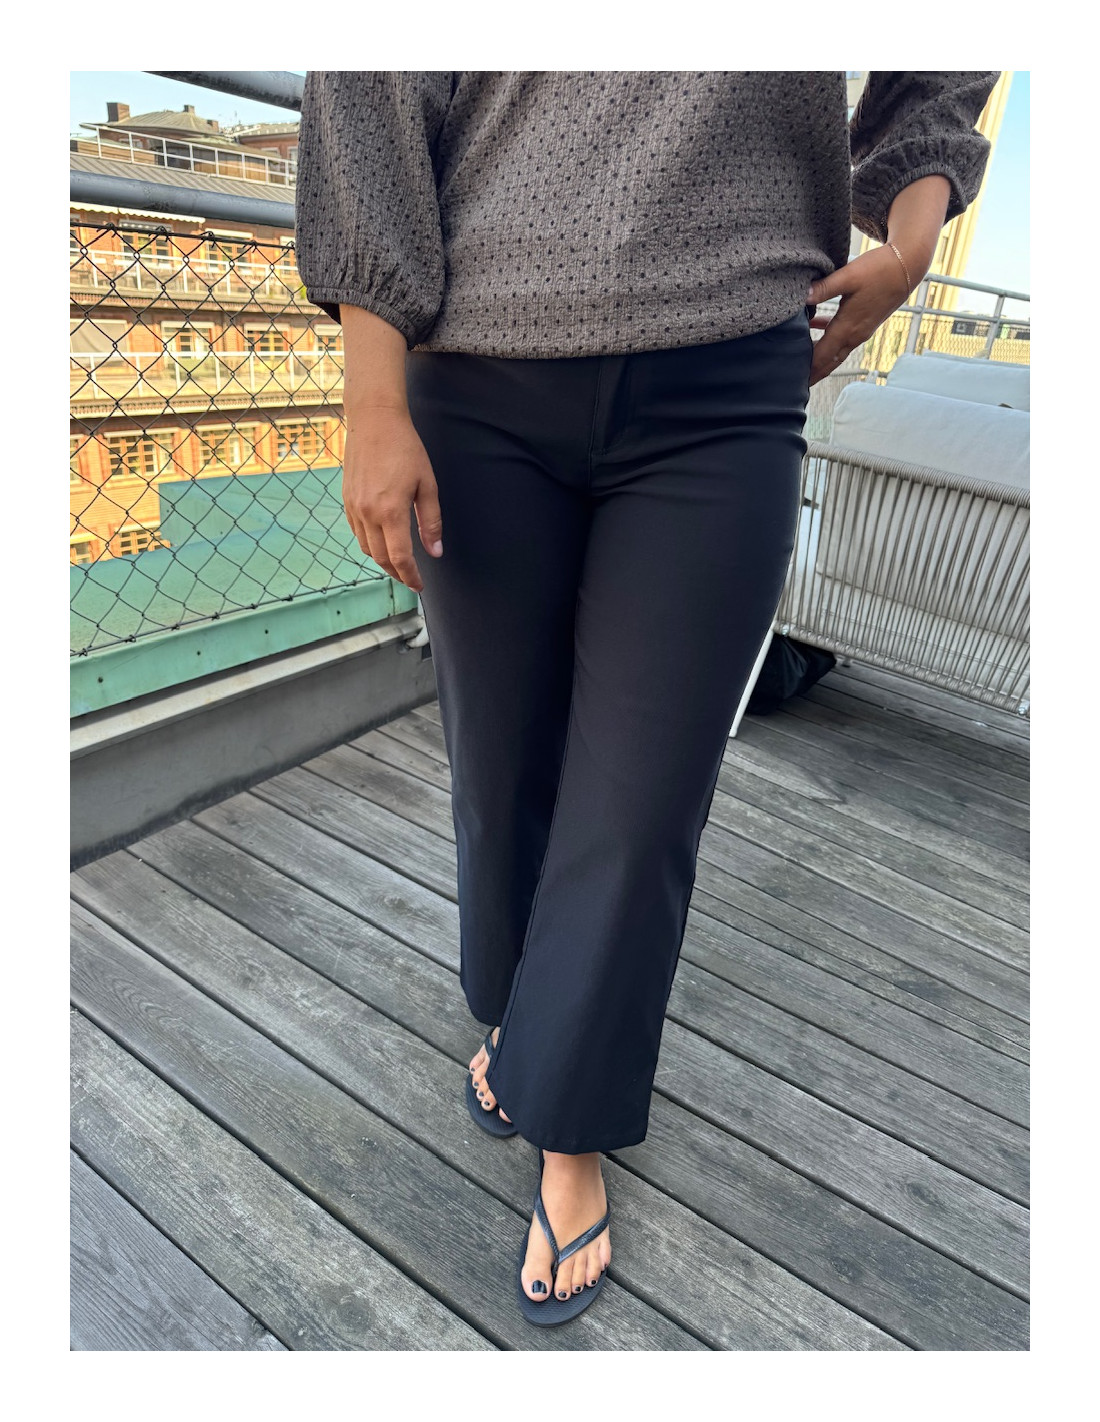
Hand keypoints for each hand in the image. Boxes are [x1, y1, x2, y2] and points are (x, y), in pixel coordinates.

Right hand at [341, 407, 442, 593]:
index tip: (420, 586)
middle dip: (397, 574)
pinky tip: (382, 541)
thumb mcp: (427, 484)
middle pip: (381, 558)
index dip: (411, 576)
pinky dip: (370, 544)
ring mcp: (354, 507)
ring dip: (383, 561)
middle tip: (411, 579)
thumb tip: (435, 551)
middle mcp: (368, 513)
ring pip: (366, 548)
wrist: (373, 420)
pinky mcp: (347, 500)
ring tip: (399, 564)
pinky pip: (357, 532)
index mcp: (391, 511)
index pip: (400, 558)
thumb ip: (431, 521)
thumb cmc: (405, 448)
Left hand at [805, 243, 916, 386]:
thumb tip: (803, 296)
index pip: (822, 356)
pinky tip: (814, 328)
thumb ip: (824, 288)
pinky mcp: (864, 324)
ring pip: (836, 353)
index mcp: (847, 327)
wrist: (907, 268)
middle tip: (795, 386)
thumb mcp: (849, 276)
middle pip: (829, 362)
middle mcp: (854, 335)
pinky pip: (842, 339)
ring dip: (820, 361)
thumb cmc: (879, 270)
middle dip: (813, 374)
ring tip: (803, 366)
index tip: (792, 378)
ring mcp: (860, 331)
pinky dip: (828, 341)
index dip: (807, 368)